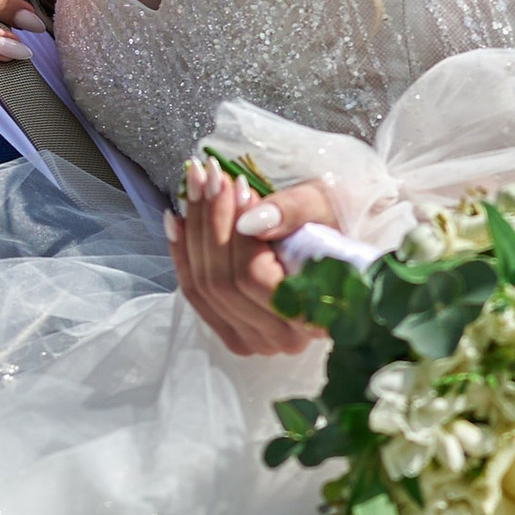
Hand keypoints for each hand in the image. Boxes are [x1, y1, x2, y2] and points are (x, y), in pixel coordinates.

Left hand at [166, 166, 355, 358]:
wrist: (336, 247)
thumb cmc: (336, 224)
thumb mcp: (324, 207)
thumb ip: (292, 212)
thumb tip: (248, 223)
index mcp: (313, 316)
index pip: (253, 276)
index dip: (235, 230)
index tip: (236, 184)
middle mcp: (281, 339)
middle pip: (223, 282)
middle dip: (210, 221)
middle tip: (208, 174)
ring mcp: (252, 340)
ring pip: (203, 287)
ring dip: (194, 230)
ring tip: (195, 183)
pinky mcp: (230, 331)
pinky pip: (195, 294)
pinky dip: (183, 254)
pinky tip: (178, 218)